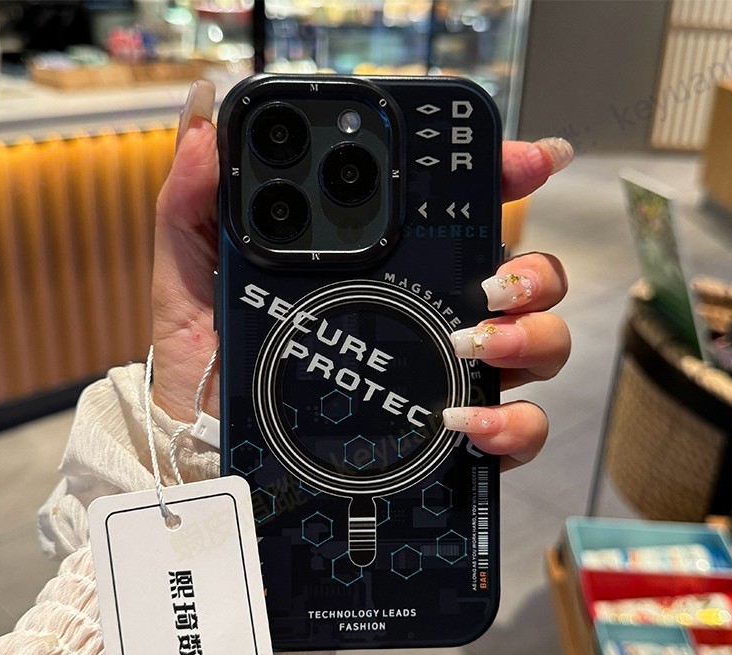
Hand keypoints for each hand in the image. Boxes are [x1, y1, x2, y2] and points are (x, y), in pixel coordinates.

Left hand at [151, 81, 572, 472]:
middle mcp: (428, 319)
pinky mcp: (452, 441)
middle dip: (532, 271)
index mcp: (382, 272)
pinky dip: (512, 423)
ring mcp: (448, 380)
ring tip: (476, 347)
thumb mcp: (193, 283)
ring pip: (538, 345)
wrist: (210, 458)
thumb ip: (196, 205)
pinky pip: (517, 429)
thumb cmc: (207, 372)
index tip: (528, 160)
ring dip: (529, 338)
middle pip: (522, 278)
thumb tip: (207, 119)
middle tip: (491, 284)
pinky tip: (465, 423)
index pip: (458, 215)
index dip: (503, 177)